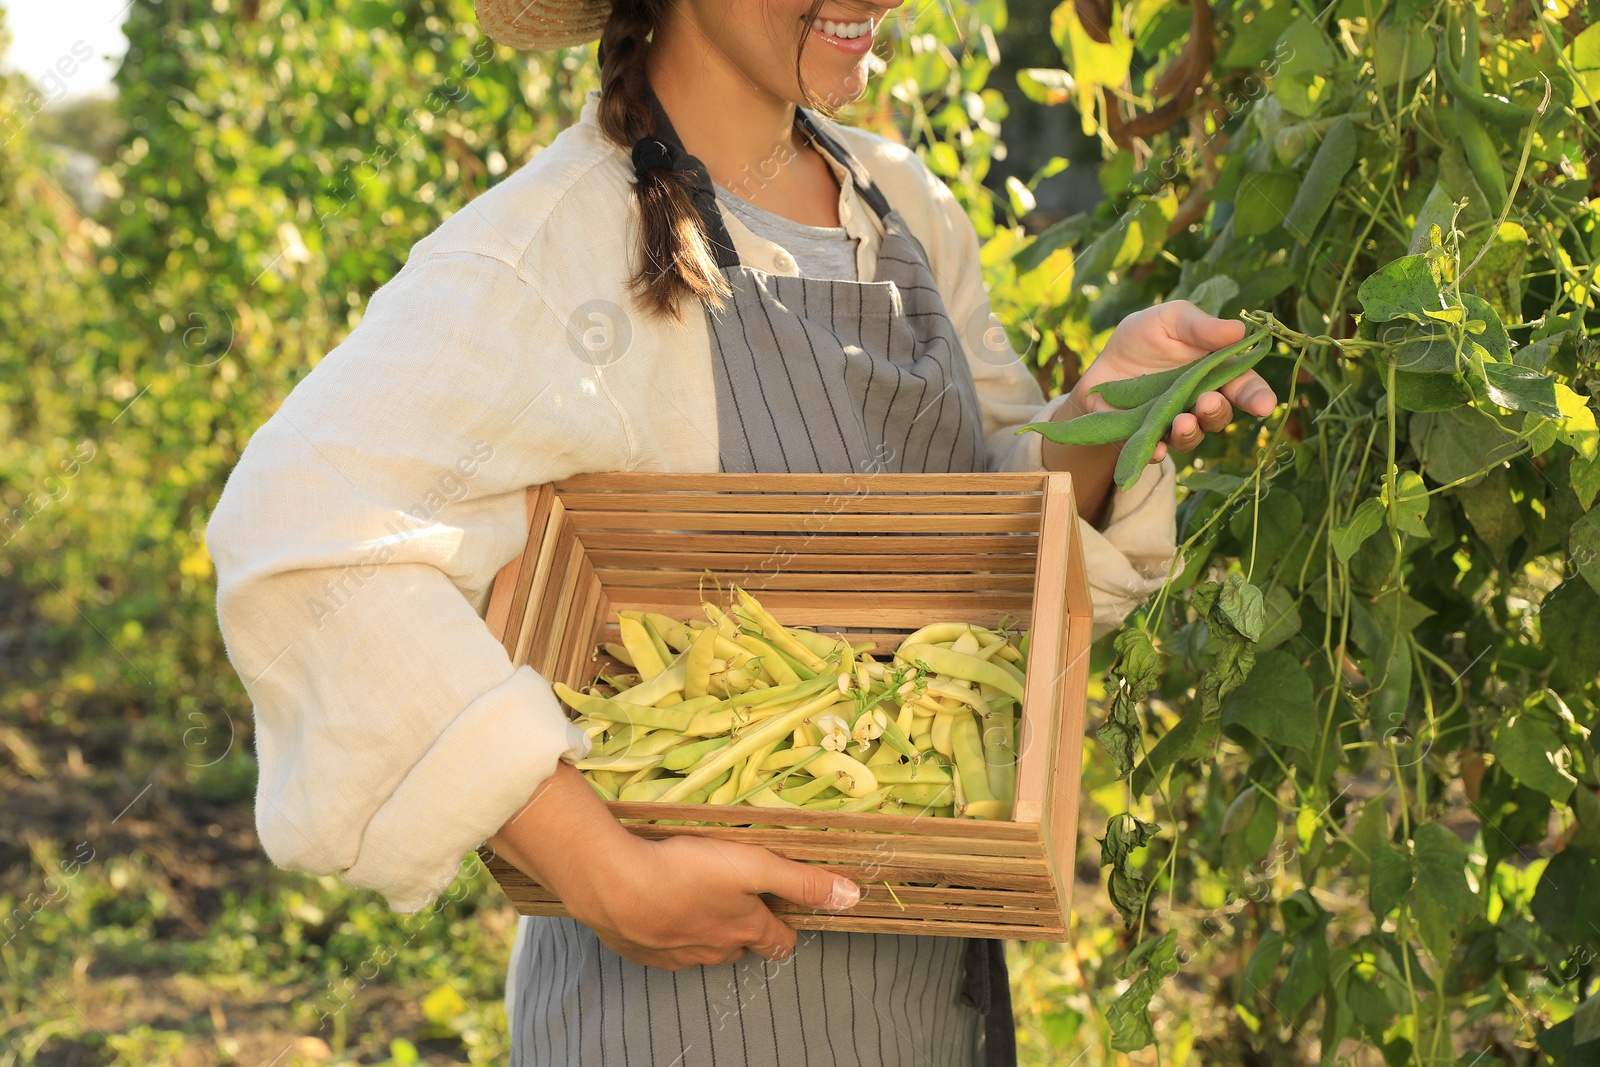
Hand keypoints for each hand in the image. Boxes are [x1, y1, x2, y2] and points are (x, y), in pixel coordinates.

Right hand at [571, 833, 858, 969]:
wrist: (614, 885)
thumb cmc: (687, 870)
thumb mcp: (754, 866)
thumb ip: (801, 881)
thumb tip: (852, 896)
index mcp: (744, 928)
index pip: (778, 940)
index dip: (786, 929)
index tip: (785, 914)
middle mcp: (714, 948)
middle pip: (741, 947)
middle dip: (747, 930)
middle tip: (741, 903)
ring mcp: (676, 954)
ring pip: (703, 950)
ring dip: (708, 932)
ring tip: (700, 903)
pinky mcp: (642, 951)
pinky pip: (665, 948)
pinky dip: (669, 934)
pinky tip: (660, 912)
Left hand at [1070, 300, 1278, 461]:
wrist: (1102, 361)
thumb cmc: (1145, 337)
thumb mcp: (1170, 319)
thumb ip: (1200, 326)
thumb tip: (1238, 330)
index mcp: (1215, 372)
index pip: (1245, 387)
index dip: (1258, 398)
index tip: (1264, 406)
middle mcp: (1199, 401)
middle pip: (1219, 415)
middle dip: (1217, 412)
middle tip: (1208, 402)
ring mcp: (1174, 422)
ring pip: (1191, 436)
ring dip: (1190, 432)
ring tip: (1182, 421)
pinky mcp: (1146, 437)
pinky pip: (1156, 450)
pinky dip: (1157, 451)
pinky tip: (1156, 446)